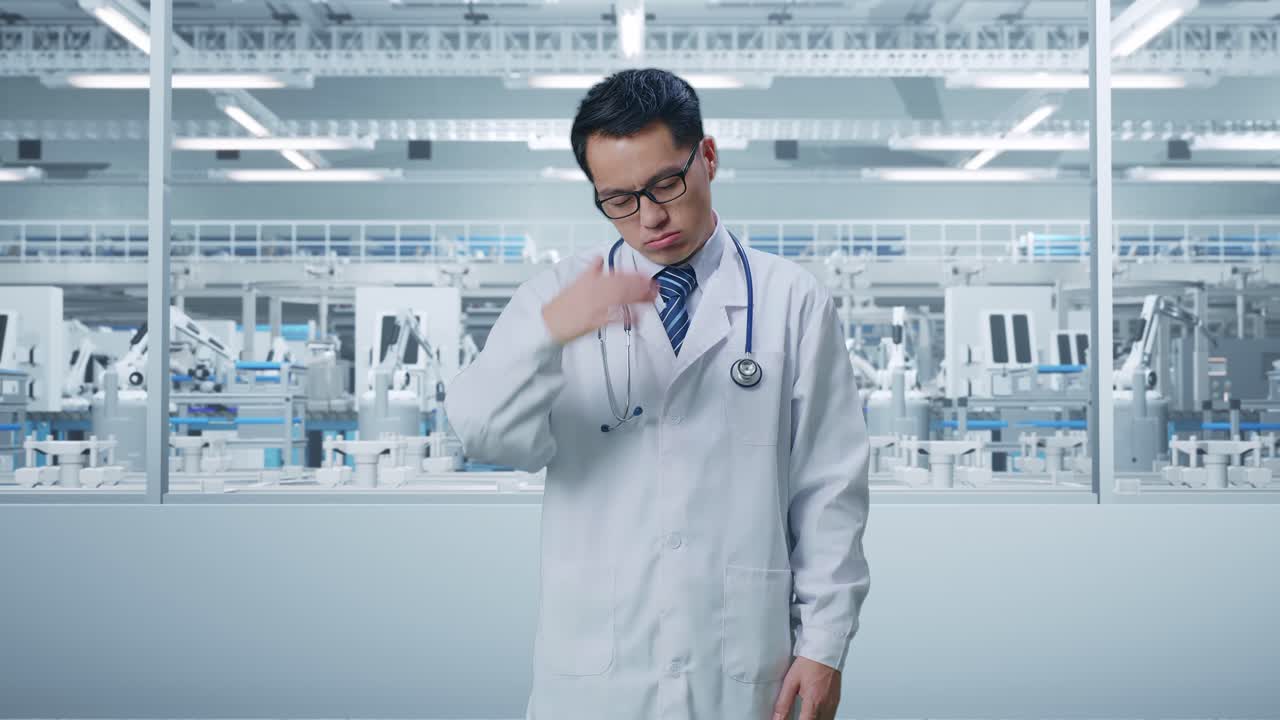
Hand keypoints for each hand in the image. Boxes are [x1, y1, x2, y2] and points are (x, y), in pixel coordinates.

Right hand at [541, 256, 656, 343]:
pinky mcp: (594, 321)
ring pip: (620, 299)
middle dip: (640, 286)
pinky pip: (613, 318)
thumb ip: (591, 270)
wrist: (549, 322)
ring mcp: (594, 305)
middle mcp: (594, 290)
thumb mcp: (576, 282)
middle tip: (654, 287)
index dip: (634, 275)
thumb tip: (599, 258)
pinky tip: (637, 317)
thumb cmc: (562, 305)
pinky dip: (625, 317)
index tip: (647, 276)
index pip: (617, 275)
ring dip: (637, 298)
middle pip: (622, 285)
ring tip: (651, 298)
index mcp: (590, 280)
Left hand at [773, 656, 840, 719]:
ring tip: (803, 713)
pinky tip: (813, 712)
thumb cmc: (809, 662)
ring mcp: (833, 704)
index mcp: (814, 701)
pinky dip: (821, 717)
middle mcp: (826, 705)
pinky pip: (829, 716)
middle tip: (797, 714)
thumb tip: (777, 718)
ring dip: (813, 719)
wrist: (825, 650)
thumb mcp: (791, 682)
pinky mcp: (836, 701)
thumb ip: (783, 703)